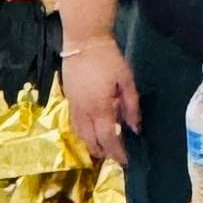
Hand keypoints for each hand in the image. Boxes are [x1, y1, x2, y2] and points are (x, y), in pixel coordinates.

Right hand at [62, 32, 136, 162]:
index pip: (108, 138)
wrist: (83, 41)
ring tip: (101, 149)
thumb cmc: (109, 59)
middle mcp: (84, 111)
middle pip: (91, 140)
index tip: (125, 161)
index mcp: (101, 108)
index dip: (117, 152)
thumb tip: (135, 128)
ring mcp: (73, 105)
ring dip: (90, 144)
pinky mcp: (67, 99)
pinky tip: (88, 132)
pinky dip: (81, 133)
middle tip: (114, 157)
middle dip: (102, 152)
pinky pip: (73, 123)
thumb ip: (132, 106)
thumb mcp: (127, 81)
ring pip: (79, 134)